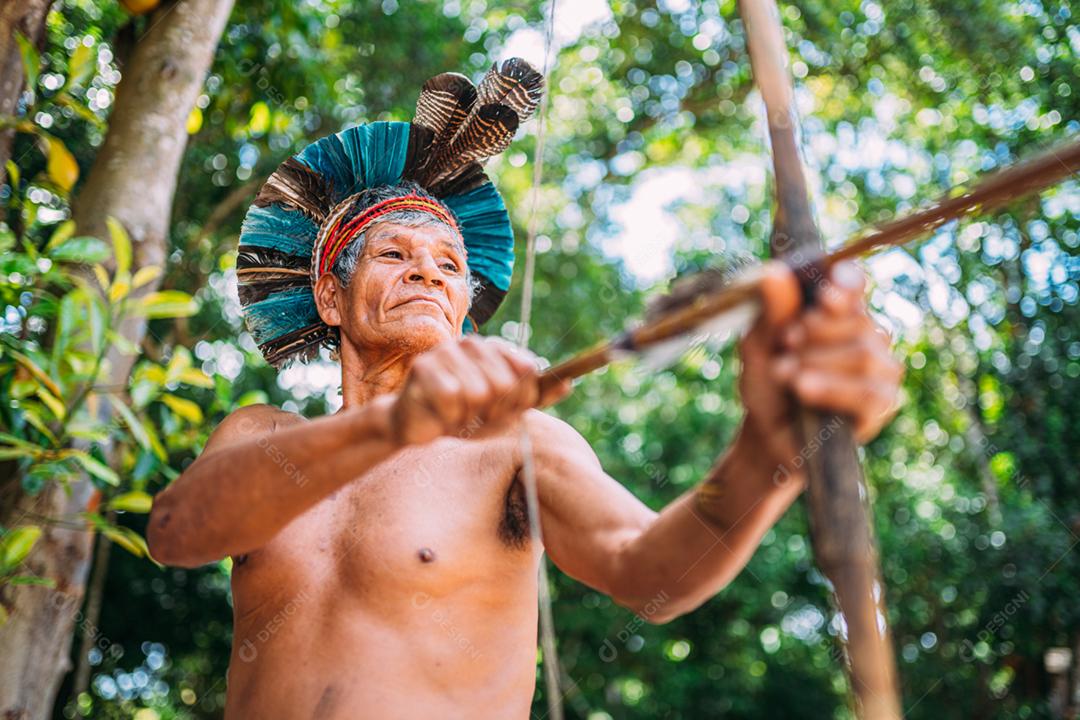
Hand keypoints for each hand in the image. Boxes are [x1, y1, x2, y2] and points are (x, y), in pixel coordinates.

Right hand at [389, 336, 569, 445]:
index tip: (505, 411)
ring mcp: (447, 351)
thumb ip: (535, 397)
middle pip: (505, 383)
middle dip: (493, 411)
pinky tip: (439, 413)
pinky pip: (453, 398)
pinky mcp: (425, 367)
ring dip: (468, 415)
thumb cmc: (464, 417)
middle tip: (475, 415)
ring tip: (456, 414)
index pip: (528, 369)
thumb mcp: (505, 410)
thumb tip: (568, 384)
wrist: (419, 427)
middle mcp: (472, 344)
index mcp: (494, 350)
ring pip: (479, 392)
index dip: (521, 399)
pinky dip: (448, 416)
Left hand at [736, 260, 903, 474]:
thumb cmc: (767, 382)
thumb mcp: (758, 346)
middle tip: (784, 345)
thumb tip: (773, 273)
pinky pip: (869, 392)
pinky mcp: (882, 404)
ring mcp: (880, 369)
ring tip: (784, 374)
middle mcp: (867, 334)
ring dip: (816, 363)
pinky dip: (832, 389)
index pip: (854, 284)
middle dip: (815, 333)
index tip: (826, 295)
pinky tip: (804, 389)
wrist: (768, 433)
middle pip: (858, 321)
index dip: (846, 284)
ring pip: (864, 355)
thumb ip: (770, 313)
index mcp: (839, 311)